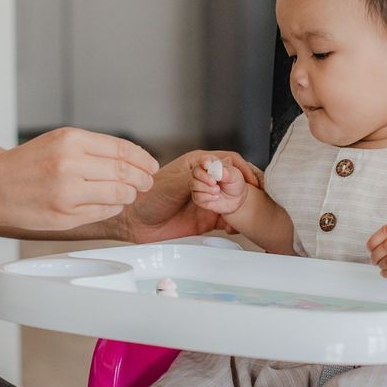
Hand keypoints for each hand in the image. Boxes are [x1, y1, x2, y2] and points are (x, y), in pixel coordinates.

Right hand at [0, 127, 157, 231]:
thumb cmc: (25, 165)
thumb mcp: (57, 142)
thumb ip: (92, 148)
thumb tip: (133, 159)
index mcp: (70, 140)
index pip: (122, 149)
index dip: (143, 159)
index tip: (151, 166)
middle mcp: (69, 164)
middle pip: (125, 172)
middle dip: (142, 179)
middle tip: (147, 183)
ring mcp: (67, 192)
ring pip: (118, 194)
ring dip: (128, 195)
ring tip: (127, 194)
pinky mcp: (64, 216)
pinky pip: (103, 212)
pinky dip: (112, 208)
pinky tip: (108, 204)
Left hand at [123, 149, 261, 243]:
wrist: (134, 223)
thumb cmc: (145, 197)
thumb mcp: (171, 184)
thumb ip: (193, 179)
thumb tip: (213, 179)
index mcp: (198, 164)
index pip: (228, 161)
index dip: (241, 169)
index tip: (248, 181)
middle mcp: (206, 180)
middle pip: (236, 179)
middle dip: (246, 187)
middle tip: (251, 198)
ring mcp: (208, 200)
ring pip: (235, 199)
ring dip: (241, 206)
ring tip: (239, 213)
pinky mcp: (207, 219)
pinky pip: (228, 219)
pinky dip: (235, 222)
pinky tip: (233, 226)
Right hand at [190, 154, 248, 215]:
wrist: (236, 199)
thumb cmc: (235, 184)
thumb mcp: (236, 177)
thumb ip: (228, 173)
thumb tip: (222, 171)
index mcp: (212, 164)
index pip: (205, 160)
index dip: (204, 161)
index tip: (207, 165)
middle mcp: (203, 173)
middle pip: (195, 171)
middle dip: (203, 177)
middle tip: (214, 182)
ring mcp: (199, 184)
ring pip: (194, 184)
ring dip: (206, 188)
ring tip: (217, 191)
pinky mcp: (198, 196)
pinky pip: (196, 196)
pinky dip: (207, 197)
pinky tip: (216, 197)